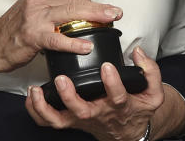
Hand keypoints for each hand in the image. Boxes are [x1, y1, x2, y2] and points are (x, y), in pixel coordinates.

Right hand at [0, 0, 122, 73]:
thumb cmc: (13, 30)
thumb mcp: (33, 9)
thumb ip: (54, 4)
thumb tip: (81, 1)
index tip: (104, 7)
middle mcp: (37, 0)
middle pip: (74, 0)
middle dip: (98, 6)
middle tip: (115, 11)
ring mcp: (34, 17)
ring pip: (70, 14)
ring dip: (93, 18)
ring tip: (108, 21)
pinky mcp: (32, 36)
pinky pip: (57, 39)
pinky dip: (73, 43)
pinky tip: (86, 47)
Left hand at [25, 47, 163, 140]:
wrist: (127, 132)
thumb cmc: (137, 108)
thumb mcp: (153, 93)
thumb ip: (150, 72)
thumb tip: (138, 52)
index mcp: (119, 106)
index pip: (117, 96)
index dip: (112, 82)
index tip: (107, 66)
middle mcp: (98, 114)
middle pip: (82, 111)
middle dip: (70, 96)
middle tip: (62, 79)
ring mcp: (82, 119)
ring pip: (61, 120)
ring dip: (46, 107)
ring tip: (37, 90)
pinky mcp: (70, 121)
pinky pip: (50, 122)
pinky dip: (37, 112)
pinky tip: (31, 96)